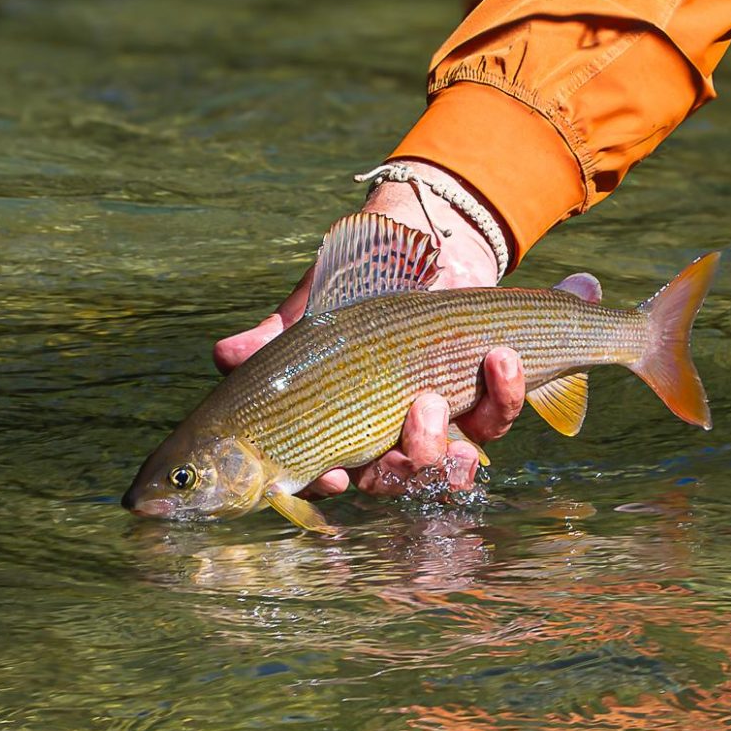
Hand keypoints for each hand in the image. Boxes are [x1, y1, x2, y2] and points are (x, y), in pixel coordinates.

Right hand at [216, 172, 547, 494]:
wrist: (426, 246)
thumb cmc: (358, 285)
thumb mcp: (314, 305)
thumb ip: (274, 334)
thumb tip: (225, 354)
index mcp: (340, 426)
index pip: (327, 476)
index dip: (327, 484)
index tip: (334, 474)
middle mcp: (389, 436)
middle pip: (396, 479)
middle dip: (409, 462)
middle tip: (419, 408)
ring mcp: (441, 421)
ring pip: (449, 461)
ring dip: (454, 435)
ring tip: (446, 389)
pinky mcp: (486, 399)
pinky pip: (499, 419)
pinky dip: (506, 392)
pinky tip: (503, 356)